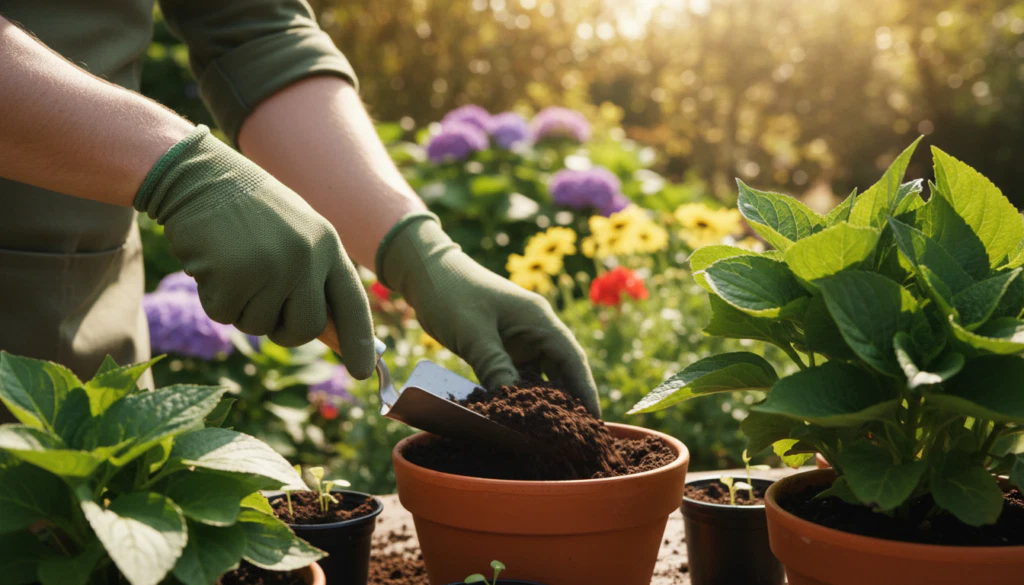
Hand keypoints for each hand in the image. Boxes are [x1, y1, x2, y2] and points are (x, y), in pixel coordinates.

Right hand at [135, 126, 375, 377]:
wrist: (200, 176)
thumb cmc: (249, 213)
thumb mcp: (295, 237)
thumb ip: (315, 281)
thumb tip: (334, 338)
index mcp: (328, 245)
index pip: (352, 304)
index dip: (359, 342)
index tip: (362, 373)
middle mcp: (306, 257)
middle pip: (305, 329)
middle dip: (281, 329)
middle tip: (260, 300)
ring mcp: (272, 266)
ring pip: (259, 327)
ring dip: (241, 307)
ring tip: (234, 264)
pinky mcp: (234, 275)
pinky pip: (225, 315)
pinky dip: (214, 298)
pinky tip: (213, 264)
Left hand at [377, 214, 599, 414]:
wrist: (426, 272)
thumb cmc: (451, 294)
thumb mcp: (473, 333)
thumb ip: (495, 367)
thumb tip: (511, 405)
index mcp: (539, 320)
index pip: (572, 360)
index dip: (586, 391)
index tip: (594, 421)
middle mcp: (535, 330)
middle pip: (562, 370)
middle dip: (569, 401)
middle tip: (574, 436)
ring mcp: (519, 338)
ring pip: (541, 375)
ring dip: (544, 400)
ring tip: (550, 433)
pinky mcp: (502, 346)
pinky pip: (519, 374)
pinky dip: (521, 393)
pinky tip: (519, 416)